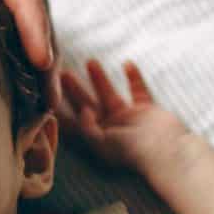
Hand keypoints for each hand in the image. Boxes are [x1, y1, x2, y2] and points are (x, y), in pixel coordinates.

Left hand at [56, 59, 190, 172]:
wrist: (167, 150)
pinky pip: (138, 90)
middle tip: (62, 72)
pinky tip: (127, 64)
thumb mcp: (102, 143)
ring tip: (90, 61)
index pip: (75, 123)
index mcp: (98, 139)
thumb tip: (81, 111)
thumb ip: (87, 127)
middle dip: (76, 89)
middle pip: (89, 105)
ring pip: (110, 94)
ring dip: (100, 79)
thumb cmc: (133, 152)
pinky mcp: (147, 110)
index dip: (62, 110)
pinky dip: (134, 77)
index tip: (47, 94)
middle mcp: (111, 128)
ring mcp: (129, 118)